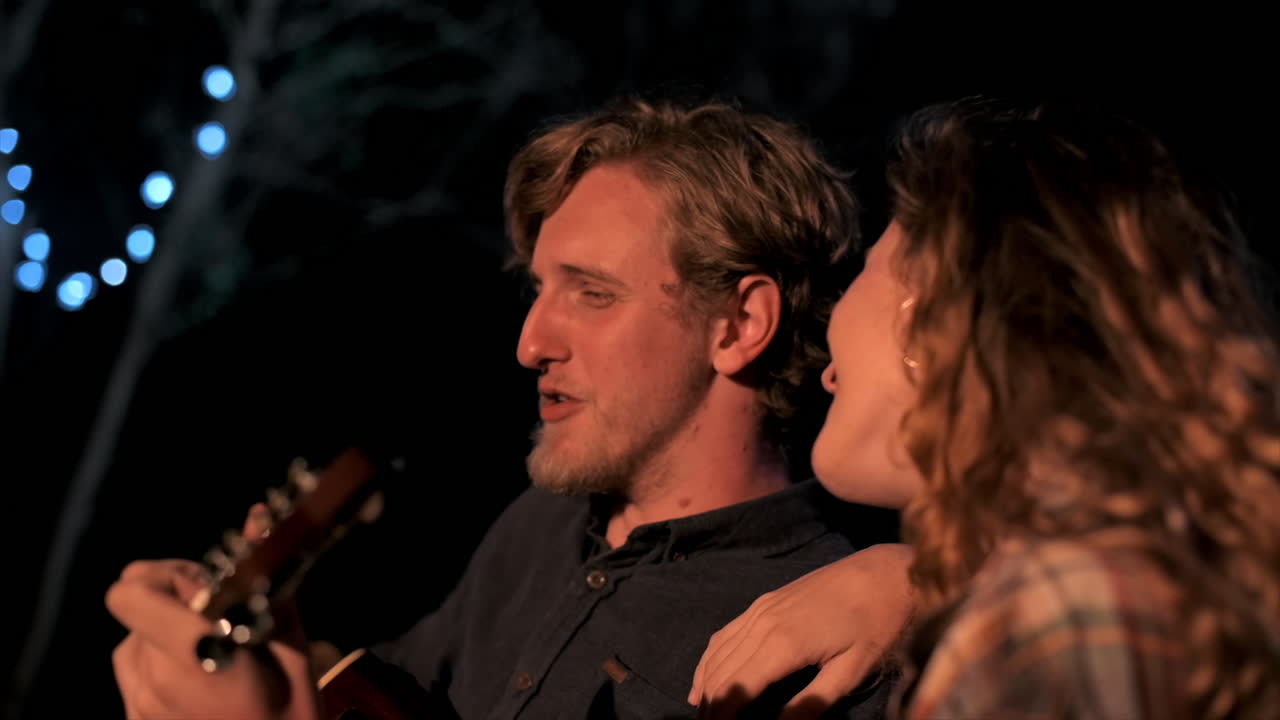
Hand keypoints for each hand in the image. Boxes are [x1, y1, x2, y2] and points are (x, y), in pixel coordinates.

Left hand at [106, 505, 318, 719]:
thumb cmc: (293, 713)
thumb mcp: (295, 647)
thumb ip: (268, 581)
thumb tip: (256, 518)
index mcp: (199, 657)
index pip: (130, 593)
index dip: (168, 577)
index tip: (209, 588)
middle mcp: (156, 682)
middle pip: (137, 607)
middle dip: (175, 600)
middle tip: (218, 615)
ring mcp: (139, 707)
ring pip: (132, 637)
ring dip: (166, 632)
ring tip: (213, 652)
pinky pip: (133, 670)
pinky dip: (160, 662)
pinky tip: (201, 678)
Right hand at [688, 543, 915, 718]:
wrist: (885, 573)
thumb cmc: (876, 624)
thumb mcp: (852, 671)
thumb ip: (811, 703)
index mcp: (783, 644)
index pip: (736, 689)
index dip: (724, 716)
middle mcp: (762, 623)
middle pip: (721, 673)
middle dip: (711, 707)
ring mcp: (760, 609)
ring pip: (717, 653)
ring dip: (706, 686)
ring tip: (704, 713)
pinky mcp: (764, 601)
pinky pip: (726, 633)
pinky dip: (711, 659)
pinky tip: (706, 678)